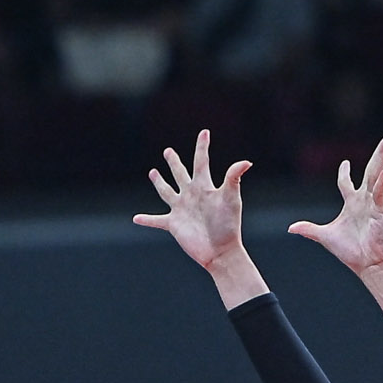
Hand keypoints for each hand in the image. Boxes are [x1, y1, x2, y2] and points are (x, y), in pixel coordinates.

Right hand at [132, 129, 251, 269]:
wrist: (220, 250)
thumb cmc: (228, 224)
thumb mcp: (231, 199)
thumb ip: (233, 178)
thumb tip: (246, 162)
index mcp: (204, 186)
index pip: (201, 162)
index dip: (202, 147)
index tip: (204, 132)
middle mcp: (191, 195)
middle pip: (180, 173)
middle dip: (174, 162)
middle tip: (168, 151)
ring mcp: (181, 209)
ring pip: (166, 192)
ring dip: (159, 182)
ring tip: (153, 172)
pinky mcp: (174, 224)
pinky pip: (157, 220)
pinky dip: (146, 220)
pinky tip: (136, 218)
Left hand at [289, 134, 382, 275]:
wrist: (365, 264)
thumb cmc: (349, 251)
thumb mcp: (324, 236)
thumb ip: (309, 229)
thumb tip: (291, 228)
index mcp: (351, 204)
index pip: (346, 183)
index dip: (344, 173)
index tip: (345, 163)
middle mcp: (363, 200)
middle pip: (369, 171)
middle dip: (378, 154)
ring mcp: (373, 204)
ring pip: (377, 175)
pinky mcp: (380, 211)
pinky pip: (381, 192)